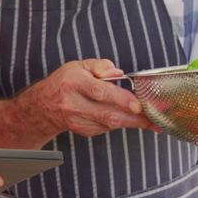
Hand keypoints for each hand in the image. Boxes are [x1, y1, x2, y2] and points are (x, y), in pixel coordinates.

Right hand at [15, 59, 154, 137]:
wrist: (44, 106)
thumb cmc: (64, 83)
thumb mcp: (79, 65)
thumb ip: (100, 65)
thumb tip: (117, 73)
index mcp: (74, 83)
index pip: (99, 91)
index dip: (120, 99)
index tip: (138, 104)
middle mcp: (74, 104)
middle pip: (108, 114)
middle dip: (134, 118)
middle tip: (153, 118)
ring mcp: (78, 120)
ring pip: (110, 124)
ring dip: (132, 123)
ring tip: (151, 121)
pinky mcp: (84, 131)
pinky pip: (107, 128)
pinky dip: (120, 123)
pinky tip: (130, 119)